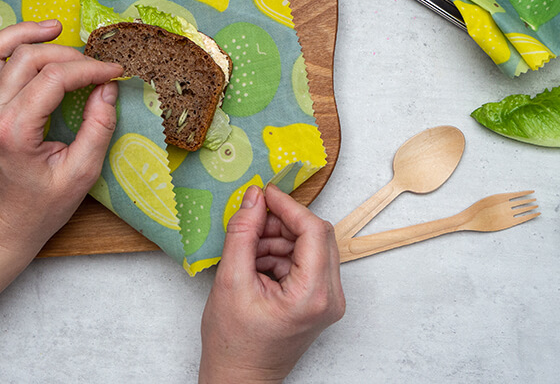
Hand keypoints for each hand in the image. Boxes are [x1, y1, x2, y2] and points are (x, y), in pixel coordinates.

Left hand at [0, 20, 122, 258]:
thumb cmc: (38, 210)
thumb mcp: (80, 175)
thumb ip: (97, 128)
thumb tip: (107, 89)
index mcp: (15, 129)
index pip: (56, 78)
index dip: (90, 69)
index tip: (116, 71)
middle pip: (28, 57)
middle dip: (69, 54)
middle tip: (96, 65)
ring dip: (25, 33)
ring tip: (55, 27)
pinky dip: (1, 46)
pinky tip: (25, 44)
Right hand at [199, 184, 345, 382]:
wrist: (239, 378)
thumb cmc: (234, 343)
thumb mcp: (230, 280)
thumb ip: (242, 234)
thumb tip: (253, 198)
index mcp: (313, 295)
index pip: (313, 231)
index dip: (288, 206)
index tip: (264, 194)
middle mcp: (330, 297)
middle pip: (317, 236)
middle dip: (282, 224)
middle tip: (251, 223)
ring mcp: (327, 300)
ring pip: (311, 247)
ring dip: (279, 239)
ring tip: (248, 253)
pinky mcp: (319, 301)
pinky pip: (306, 262)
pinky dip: (282, 255)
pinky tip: (257, 265)